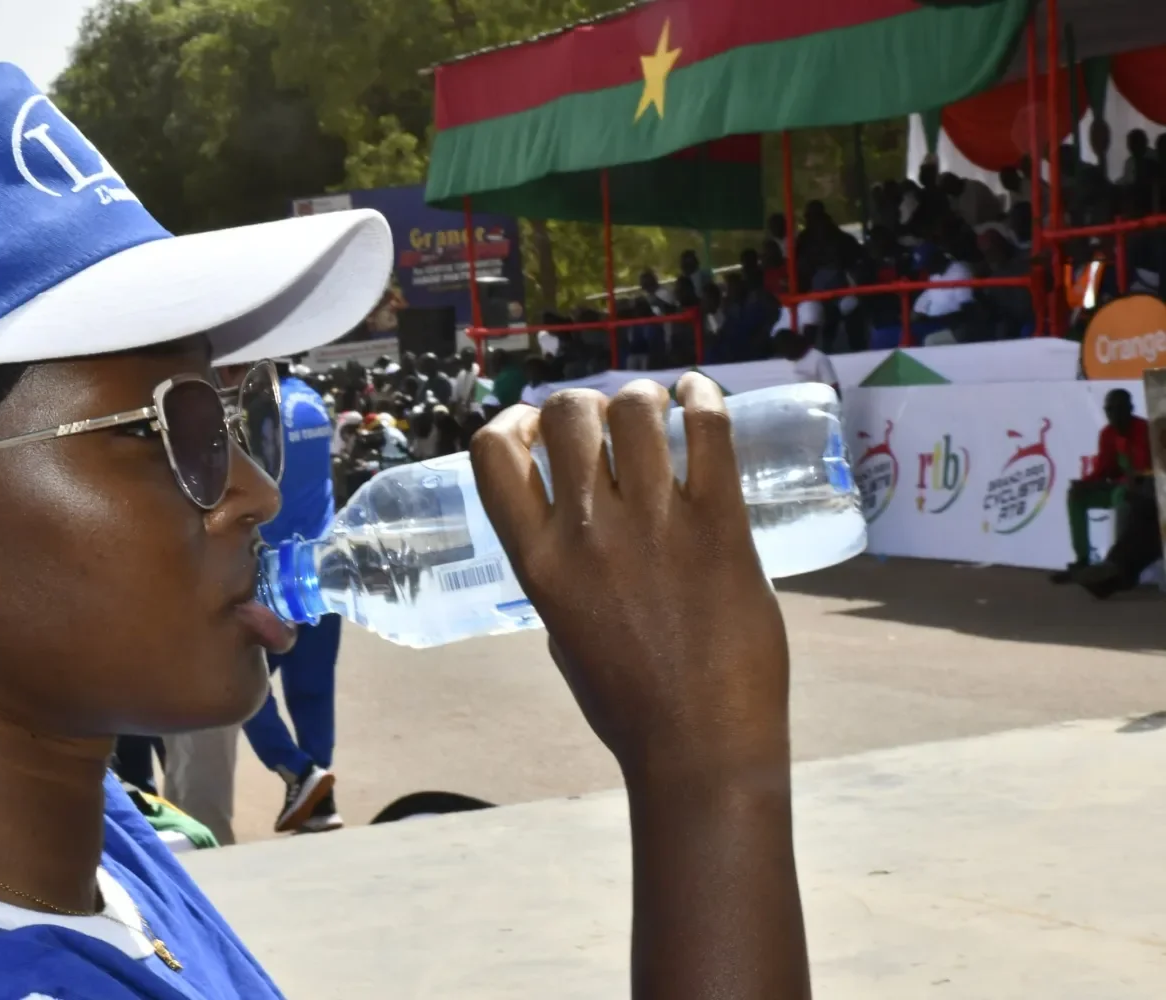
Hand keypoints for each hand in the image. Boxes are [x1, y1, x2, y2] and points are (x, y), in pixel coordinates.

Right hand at [470, 374, 789, 780]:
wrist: (700, 747)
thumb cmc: (626, 703)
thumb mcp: (559, 631)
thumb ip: (558, 571)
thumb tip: (572, 521)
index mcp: (537, 562)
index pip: (494, 454)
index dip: (511, 423)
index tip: (533, 426)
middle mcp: (588, 533)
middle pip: (568, 414)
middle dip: (583, 404)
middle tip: (606, 421)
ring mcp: (658, 525)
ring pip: (637, 409)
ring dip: (642, 399)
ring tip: (656, 412)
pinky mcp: (722, 526)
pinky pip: (710, 431)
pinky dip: (702, 399)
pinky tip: (698, 398)